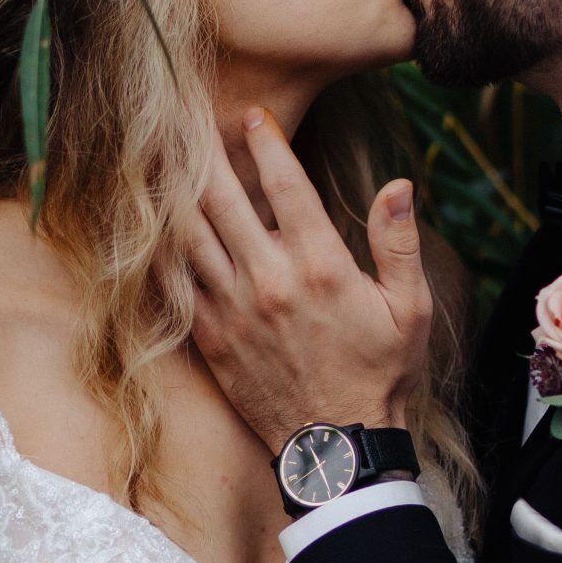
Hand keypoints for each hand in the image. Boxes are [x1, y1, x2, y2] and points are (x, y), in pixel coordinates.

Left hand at [184, 109, 432, 454]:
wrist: (337, 447)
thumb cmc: (380, 373)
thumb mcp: (410, 309)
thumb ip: (399, 242)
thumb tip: (400, 184)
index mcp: (321, 265)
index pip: (286, 185)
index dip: (265, 143)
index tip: (253, 115)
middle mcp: (270, 280)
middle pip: (223, 197)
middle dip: (205, 150)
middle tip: (188, 116)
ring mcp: (233, 308)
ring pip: (190, 233)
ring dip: (175, 190)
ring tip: (162, 154)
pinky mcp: (209, 336)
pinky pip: (175, 281)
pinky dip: (162, 246)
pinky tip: (151, 220)